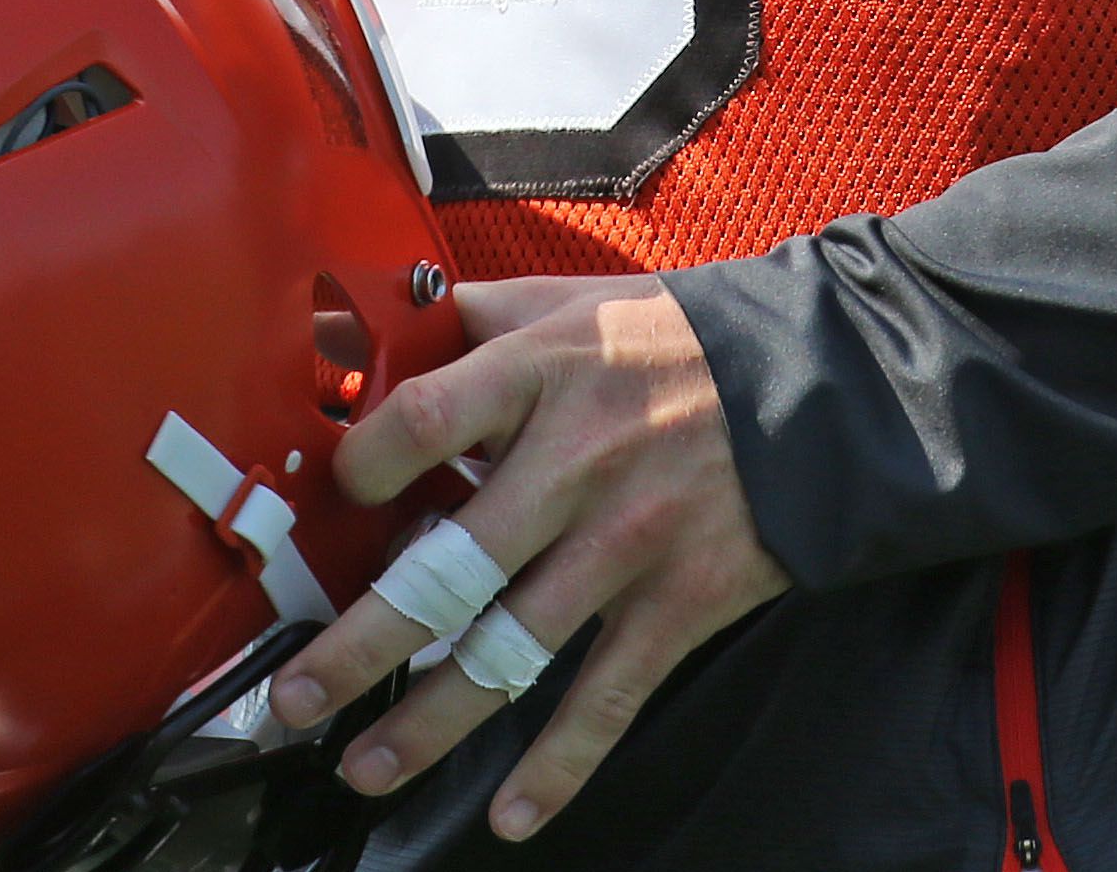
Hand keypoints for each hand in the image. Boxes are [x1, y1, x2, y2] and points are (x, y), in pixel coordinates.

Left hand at [269, 274, 788, 841]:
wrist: (818, 387)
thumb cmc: (673, 341)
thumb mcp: (572, 302)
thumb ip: (477, 318)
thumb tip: (379, 331)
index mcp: (542, 375)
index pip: (429, 419)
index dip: (366, 461)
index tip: (332, 495)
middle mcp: (577, 463)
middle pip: (450, 566)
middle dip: (362, 644)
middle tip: (297, 695)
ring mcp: (627, 543)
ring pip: (511, 649)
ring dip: (430, 721)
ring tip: (364, 765)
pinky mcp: (678, 603)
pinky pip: (608, 698)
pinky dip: (560, 765)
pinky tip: (512, 814)